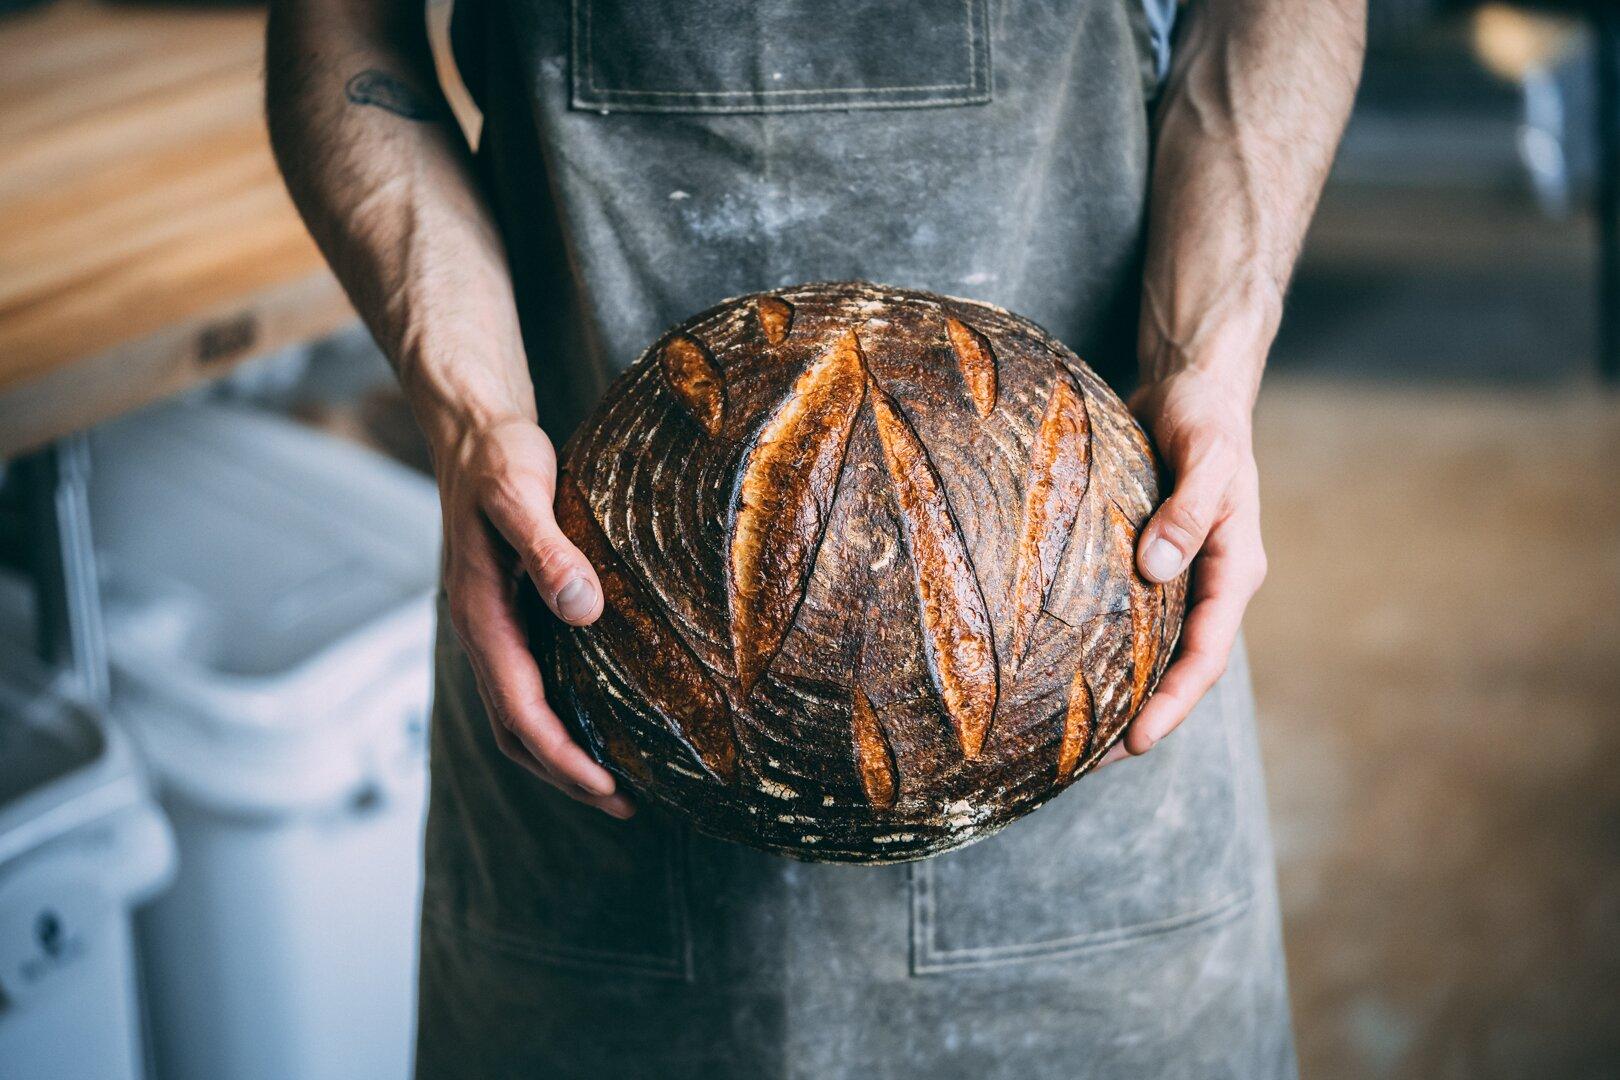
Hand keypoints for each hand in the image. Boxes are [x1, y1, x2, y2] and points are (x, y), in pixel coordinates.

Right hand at [435, 417, 635, 816]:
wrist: (474, 431)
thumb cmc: (499, 458)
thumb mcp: (521, 492)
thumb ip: (548, 549)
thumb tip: (583, 609)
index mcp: (481, 617)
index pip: (520, 711)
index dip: (564, 757)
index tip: (610, 788)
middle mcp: (483, 632)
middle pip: (518, 730)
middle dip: (567, 774)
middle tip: (628, 803)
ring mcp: (496, 627)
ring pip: (522, 712)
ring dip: (565, 752)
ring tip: (619, 779)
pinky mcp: (512, 613)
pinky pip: (533, 681)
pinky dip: (563, 714)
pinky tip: (605, 714)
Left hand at [1100, 367, 1266, 763]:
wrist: (1191, 389)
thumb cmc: (1206, 418)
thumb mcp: (1207, 456)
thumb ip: (1187, 509)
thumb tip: (1155, 569)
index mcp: (1234, 569)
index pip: (1206, 654)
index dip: (1174, 703)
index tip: (1137, 742)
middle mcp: (1205, 582)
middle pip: (1177, 669)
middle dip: (1141, 718)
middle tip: (1087, 766)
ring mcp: (1175, 575)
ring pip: (1148, 649)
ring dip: (1117, 692)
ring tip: (1068, 738)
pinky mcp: (1143, 558)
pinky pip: (1122, 615)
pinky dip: (1097, 645)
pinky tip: (1055, 666)